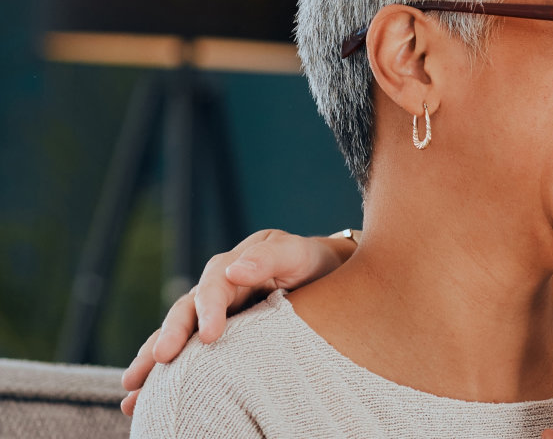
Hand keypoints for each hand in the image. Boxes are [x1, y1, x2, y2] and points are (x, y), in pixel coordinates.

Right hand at [120, 229, 356, 413]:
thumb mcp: (295, 252)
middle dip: (168, 337)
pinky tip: (142, 399)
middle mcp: (213, 293)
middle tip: (159, 361)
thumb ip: (269, 257)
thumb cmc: (307, 262)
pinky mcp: (217, 338)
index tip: (211, 335)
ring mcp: (211, 315)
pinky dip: (164, 376)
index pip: (213, 287)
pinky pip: (187, 355)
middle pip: (183, 313)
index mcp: (231, 268)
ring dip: (151, 362)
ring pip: (176, 337)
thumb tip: (235, 271)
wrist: (320, 274)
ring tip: (132, 390)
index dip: (209, 310)